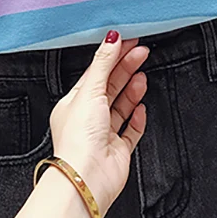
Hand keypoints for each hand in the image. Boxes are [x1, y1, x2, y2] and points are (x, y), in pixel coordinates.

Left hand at [48, 31, 148, 217]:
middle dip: (126, 68)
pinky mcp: (117, 150)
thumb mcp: (90, 91)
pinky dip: (137, 118)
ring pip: (121, 107)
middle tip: (142, 52)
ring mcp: (103, 134)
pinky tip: (141, 108)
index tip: (127, 42)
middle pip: (110, 86)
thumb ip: (103, 64)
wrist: (87, 178)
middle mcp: (88, 118)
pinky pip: (131, 131)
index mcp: (74, 102)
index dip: (112, 56)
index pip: (95, 72)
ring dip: (132, 90)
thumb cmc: (79, 139)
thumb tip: (111, 39)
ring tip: (142, 77)